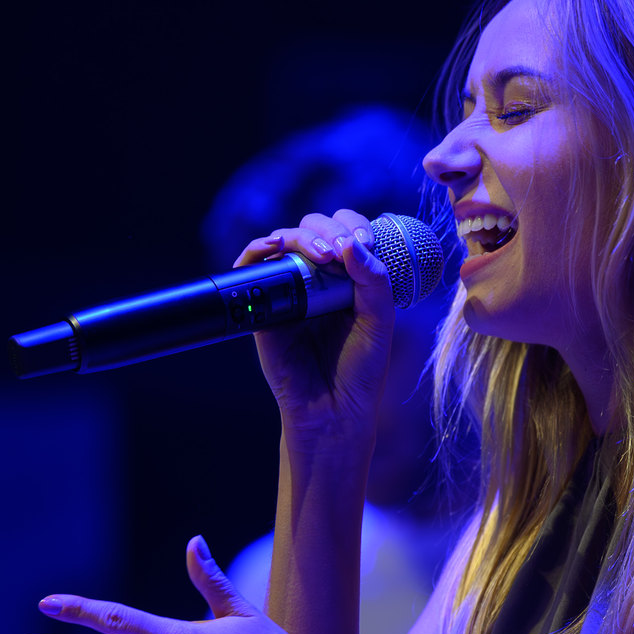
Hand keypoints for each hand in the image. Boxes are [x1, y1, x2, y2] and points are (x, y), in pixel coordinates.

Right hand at [234, 208, 395, 445]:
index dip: (353, 225)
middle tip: (338, 252)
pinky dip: (258, 248)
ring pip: (285, 240)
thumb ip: (374, 281)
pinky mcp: (265, 306)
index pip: (347, 230)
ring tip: (319, 254)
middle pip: (315, 227)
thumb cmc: (361, 369)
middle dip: (328, 229)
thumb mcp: (380, 321)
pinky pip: (253, 267)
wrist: (334, 408)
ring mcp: (290, 289)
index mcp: (350, 277)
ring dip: (300, 236)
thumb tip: (350, 244)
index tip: (363, 242)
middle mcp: (319, 278)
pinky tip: (272, 246)